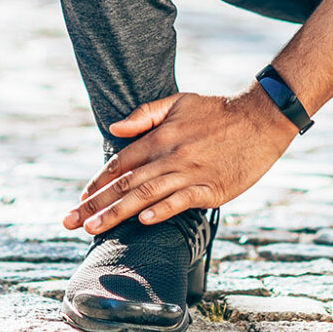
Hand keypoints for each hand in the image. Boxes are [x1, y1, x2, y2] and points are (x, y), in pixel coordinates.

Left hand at [63, 89, 297, 234]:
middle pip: (126, 183)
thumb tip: (113, 128)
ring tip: (93, 229)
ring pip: (146, 195)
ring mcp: (190, 173)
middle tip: (70, 223)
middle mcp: (170, 156)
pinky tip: (144, 221)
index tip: (80, 200)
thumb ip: (145, 115)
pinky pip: (181, 201)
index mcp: (160, 137)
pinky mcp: (212, 188)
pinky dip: (162, 210)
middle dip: (95, 205)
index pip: (120, 163)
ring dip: (117, 213)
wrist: (261, 117)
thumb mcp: (179, 102)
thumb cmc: (218, 111)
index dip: (98, 182)